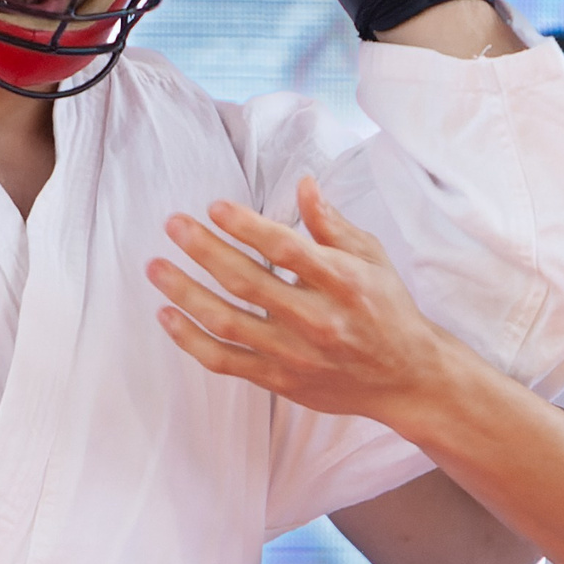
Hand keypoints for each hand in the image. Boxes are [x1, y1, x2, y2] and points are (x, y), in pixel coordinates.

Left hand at [146, 176, 449, 422]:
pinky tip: (167, 315)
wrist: (407, 379)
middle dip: (204, 249)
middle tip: (173, 224)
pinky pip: (225, 361)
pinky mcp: (280, 380)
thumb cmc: (387, 309)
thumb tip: (303, 183)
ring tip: (156, 267)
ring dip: (185, 292)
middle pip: (247, 282)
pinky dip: (190, 339)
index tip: (215, 206)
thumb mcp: (371, 258)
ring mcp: (295, 354)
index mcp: (343, 282)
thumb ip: (331, 224)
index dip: (247, 226)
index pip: (287, 249)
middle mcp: (317, 319)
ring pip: (227, 322)